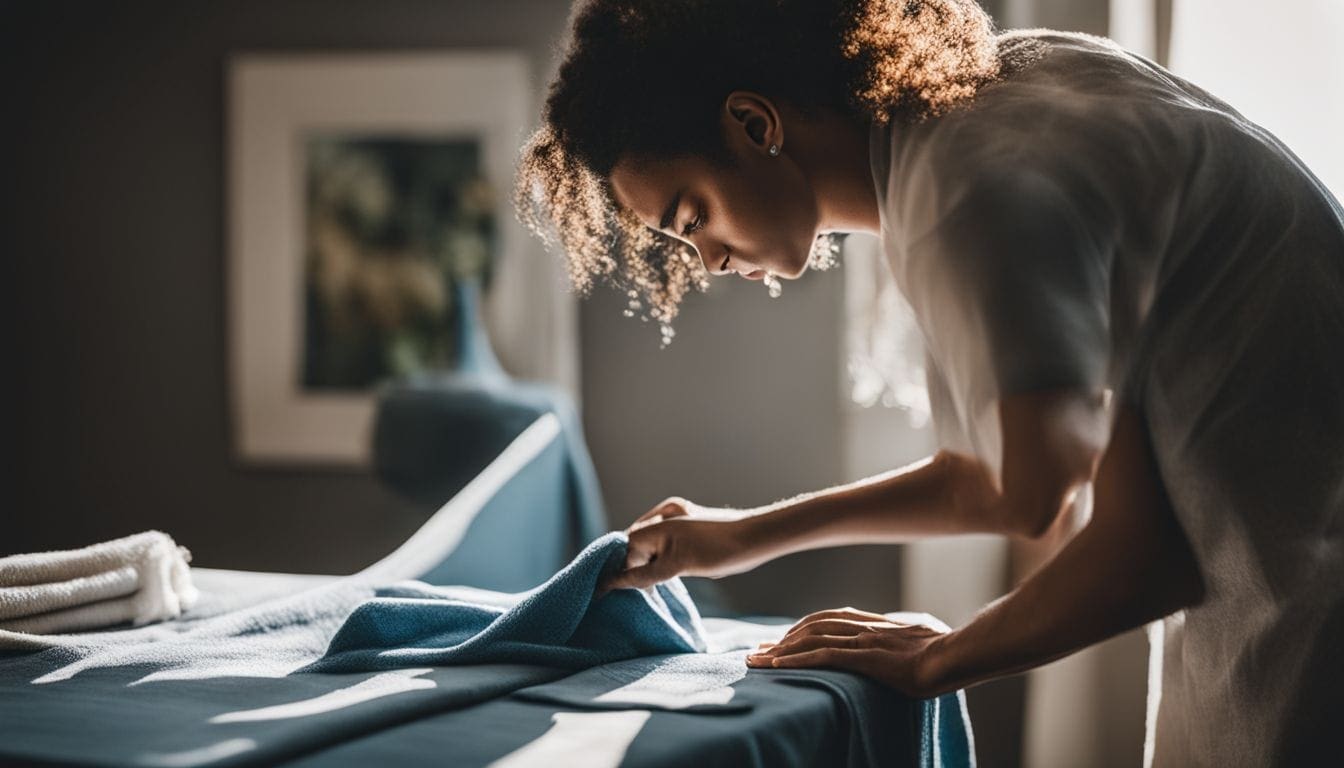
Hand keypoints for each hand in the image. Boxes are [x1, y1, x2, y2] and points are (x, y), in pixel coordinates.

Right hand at [596, 496, 752, 594]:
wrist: (757, 537)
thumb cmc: (718, 550)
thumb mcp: (676, 566)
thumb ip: (642, 575)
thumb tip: (613, 584)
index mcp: (653, 524)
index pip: (622, 552)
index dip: (615, 575)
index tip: (603, 596)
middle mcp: (661, 517)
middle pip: (634, 548)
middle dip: (629, 570)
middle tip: (624, 597)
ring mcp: (676, 521)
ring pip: (650, 547)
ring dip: (645, 567)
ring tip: (643, 590)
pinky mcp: (689, 528)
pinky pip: (664, 545)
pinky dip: (660, 560)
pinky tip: (664, 576)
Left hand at [745, 606, 950, 698]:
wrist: (954, 655)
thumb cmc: (944, 650)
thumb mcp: (920, 636)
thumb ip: (904, 635)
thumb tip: (909, 638)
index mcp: (873, 623)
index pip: (828, 620)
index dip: (801, 629)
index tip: (782, 640)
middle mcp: (862, 627)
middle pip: (811, 627)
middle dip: (781, 639)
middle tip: (757, 651)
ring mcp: (861, 640)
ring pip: (810, 640)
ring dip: (778, 651)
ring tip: (755, 662)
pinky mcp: (863, 657)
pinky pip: (821, 656)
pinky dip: (794, 660)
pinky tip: (776, 667)